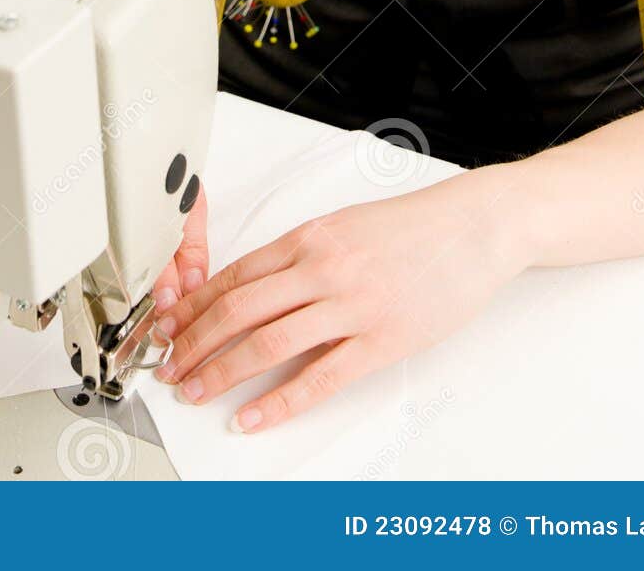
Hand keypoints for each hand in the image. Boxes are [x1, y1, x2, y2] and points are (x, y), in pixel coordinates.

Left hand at [151, 169, 525, 433]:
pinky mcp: (381, 340)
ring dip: (222, 370)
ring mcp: (351, 305)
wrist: (474, 227)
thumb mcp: (346, 225)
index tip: (172, 327)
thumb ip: (303, 254)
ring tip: (196, 391)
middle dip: (195, 342)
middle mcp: (322, 268)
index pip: (235, 275)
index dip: (195, 306)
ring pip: (268, 342)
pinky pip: (319, 377)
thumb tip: (258, 286)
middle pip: (239, 308)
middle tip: (169, 366)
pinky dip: (279, 402)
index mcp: (310, 237)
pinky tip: (254, 417)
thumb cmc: (415, 227)